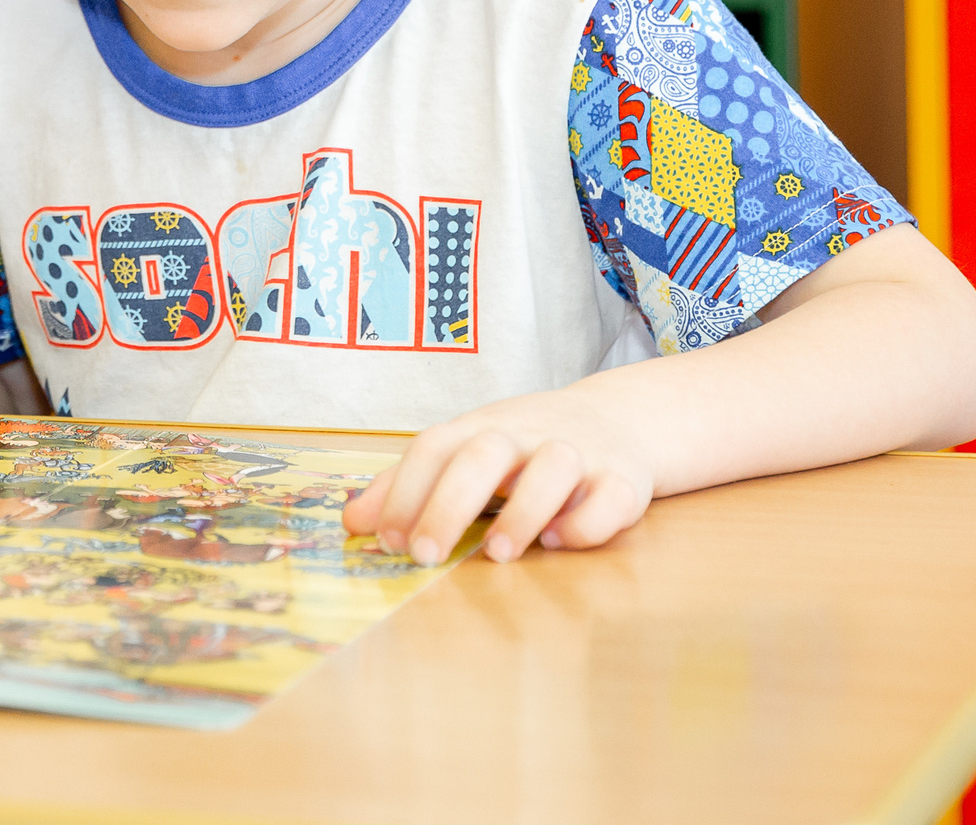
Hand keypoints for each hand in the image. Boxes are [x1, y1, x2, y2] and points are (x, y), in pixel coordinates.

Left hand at [342, 387, 656, 565]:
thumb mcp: (461, 454)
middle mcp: (526, 434)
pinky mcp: (623, 479)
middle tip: (425, 555)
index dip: (405, 491)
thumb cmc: (520, 447)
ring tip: (496, 554)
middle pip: (484, 453)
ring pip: (554, 467)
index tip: (387, 541)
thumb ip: (406, 487)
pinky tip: (561, 541)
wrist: (614, 419)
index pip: (434, 448)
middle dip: (450, 504)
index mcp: (479, 428)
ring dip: (523, 510)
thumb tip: (352, 524)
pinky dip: (587, 520)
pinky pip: (612, 496)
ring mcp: (578, 453)